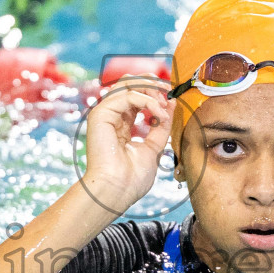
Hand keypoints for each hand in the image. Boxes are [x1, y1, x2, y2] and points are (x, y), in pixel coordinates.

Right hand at [80, 77, 173, 213]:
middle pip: (130, 82)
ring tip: (165, 101)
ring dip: (151, 87)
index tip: (172, 98)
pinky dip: (148, 100)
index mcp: (122, 123)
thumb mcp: (154, 147)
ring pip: (127, 82)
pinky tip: (158, 113)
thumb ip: (161, 125)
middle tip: (170, 92)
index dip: (155, 91)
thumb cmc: (132, 177)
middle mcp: (112, 116)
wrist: (117, 190)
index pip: (137, 95)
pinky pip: (128, 95)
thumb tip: (171, 104)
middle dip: (153, 83)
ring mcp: (105, 113)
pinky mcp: (101, 114)